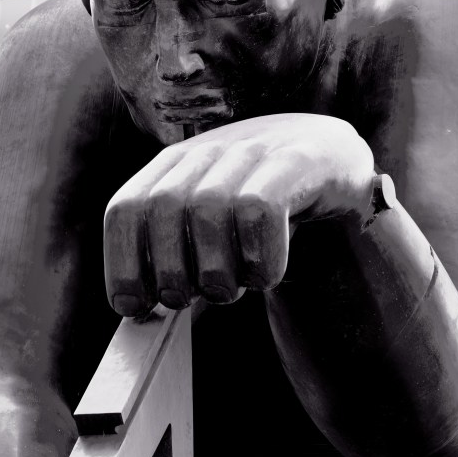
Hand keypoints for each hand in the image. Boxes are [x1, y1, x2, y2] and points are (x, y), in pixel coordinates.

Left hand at [104, 113, 374, 315]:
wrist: (334, 171)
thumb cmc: (261, 216)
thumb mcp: (209, 229)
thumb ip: (172, 255)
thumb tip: (133, 308)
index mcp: (175, 164)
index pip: (124, 208)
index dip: (123, 266)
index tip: (138, 308)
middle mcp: (210, 149)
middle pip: (163, 208)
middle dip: (171, 271)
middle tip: (192, 300)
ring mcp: (255, 148)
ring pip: (211, 207)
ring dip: (217, 269)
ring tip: (232, 289)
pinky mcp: (301, 159)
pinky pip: (262, 209)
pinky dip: (259, 257)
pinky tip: (266, 276)